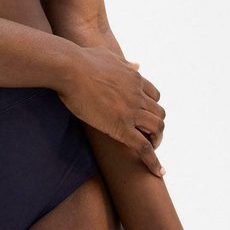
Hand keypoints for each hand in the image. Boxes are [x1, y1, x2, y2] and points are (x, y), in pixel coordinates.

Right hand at [56, 47, 165, 176]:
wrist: (70, 68)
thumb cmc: (81, 60)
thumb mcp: (109, 57)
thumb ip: (125, 62)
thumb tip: (137, 64)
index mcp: (134, 78)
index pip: (154, 95)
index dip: (151, 107)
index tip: (145, 116)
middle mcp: (138, 95)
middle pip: (159, 113)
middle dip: (155, 125)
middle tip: (147, 135)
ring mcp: (131, 111)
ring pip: (156, 129)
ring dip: (156, 140)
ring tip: (151, 149)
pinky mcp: (121, 127)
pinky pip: (144, 147)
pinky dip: (154, 161)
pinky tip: (159, 172)